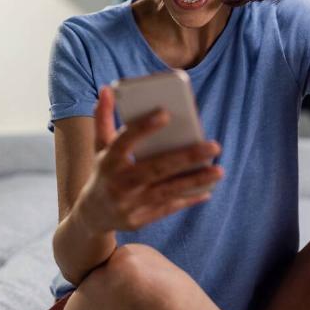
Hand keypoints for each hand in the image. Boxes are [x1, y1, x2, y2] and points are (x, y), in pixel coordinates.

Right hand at [75, 85, 223, 234]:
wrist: (91, 215)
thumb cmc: (104, 172)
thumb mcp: (99, 146)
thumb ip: (104, 118)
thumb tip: (107, 89)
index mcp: (108, 160)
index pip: (124, 141)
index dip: (143, 127)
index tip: (166, 113)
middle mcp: (118, 183)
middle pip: (155, 168)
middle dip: (186, 157)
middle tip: (214, 145)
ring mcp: (128, 204)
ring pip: (166, 191)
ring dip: (194, 181)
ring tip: (218, 170)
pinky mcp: (139, 220)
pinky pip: (168, 208)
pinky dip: (188, 199)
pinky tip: (207, 190)